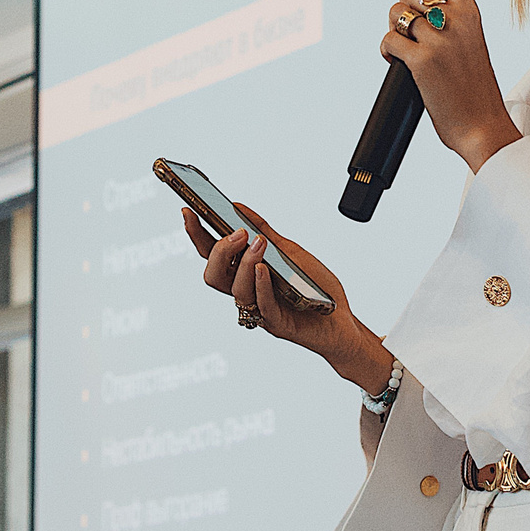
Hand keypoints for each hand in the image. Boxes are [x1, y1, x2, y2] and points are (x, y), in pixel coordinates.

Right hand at [184, 205, 392, 394]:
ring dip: (245, 263)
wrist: (341, 319)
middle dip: (219, 251)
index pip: (211, 254)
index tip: (188, 210)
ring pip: (235, 289)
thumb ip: (265, 231)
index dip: (196, 234)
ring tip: (259, 244)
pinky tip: (264, 269)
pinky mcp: (276, 324)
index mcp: (245, 273)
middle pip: (214, 274)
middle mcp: (246, 291)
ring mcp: (258, 310)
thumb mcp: (290, 251)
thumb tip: (238, 206)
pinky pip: (261, 305)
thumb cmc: (315, 287)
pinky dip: (260, 284)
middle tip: (238, 233)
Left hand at [380, 0, 520, 171]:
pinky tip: (395, 61)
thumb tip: (427, 10)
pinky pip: (388, 40)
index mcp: (472, 14)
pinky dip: (386, 50)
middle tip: (408, 28)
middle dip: (401, 6)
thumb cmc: (477, 91)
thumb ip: (456, 23)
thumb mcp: (474, 44)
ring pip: (395, 13)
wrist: (483, 127)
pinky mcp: (421, 61)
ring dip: (392, 28)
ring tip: (402, 46)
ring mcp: (438, 41)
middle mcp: (456, 21)